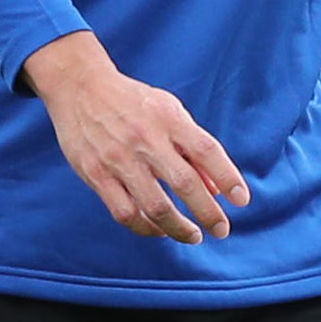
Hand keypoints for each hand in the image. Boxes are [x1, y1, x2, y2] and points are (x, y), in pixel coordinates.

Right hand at [23, 32, 248, 242]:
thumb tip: (217, 191)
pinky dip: (146, 228)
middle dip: (209, 214)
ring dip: (180, 229)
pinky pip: (124, 212)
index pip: (206, 150)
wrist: (78, 85)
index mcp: (167, 119)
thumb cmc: (131, 101)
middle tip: (221, 230)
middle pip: (185, 184)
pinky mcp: (95, 172)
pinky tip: (157, 229)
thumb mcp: (168, 111)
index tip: (242, 201)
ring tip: (192, 235)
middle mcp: (144, 138)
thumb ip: (193, 148)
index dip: (229, 177)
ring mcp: (118, 157)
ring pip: (155, 206)